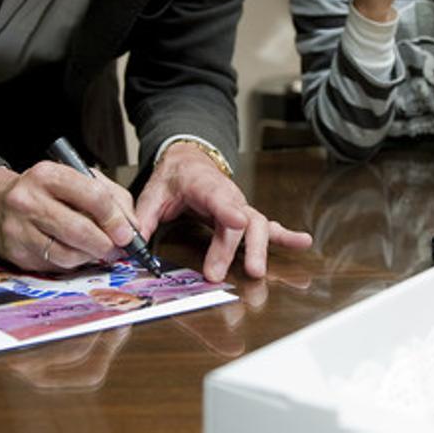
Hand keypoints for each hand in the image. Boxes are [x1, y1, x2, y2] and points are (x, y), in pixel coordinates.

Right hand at [0, 162, 138, 271]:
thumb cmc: (44, 192)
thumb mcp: (75, 180)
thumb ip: (110, 197)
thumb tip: (132, 227)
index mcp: (48, 175)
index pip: (93, 196)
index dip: (115, 218)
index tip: (127, 232)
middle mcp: (29, 200)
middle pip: (80, 230)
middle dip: (106, 244)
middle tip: (118, 249)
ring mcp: (19, 228)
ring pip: (67, 254)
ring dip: (91, 257)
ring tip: (99, 252)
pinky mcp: (17, 253)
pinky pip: (55, 266)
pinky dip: (73, 264)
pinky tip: (77, 255)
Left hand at [134, 142, 312, 281]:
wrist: (190, 159)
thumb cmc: (174, 177)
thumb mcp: (153, 192)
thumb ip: (143, 219)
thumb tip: (130, 245)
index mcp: (203, 185)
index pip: (217, 198)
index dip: (227, 211)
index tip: (236, 223)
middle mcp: (228, 196)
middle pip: (240, 220)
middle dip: (235, 247)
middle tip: (226, 273)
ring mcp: (241, 207)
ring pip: (258, 226)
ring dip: (259, 249)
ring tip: (258, 271)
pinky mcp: (246, 216)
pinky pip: (269, 227)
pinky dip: (286, 236)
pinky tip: (303, 243)